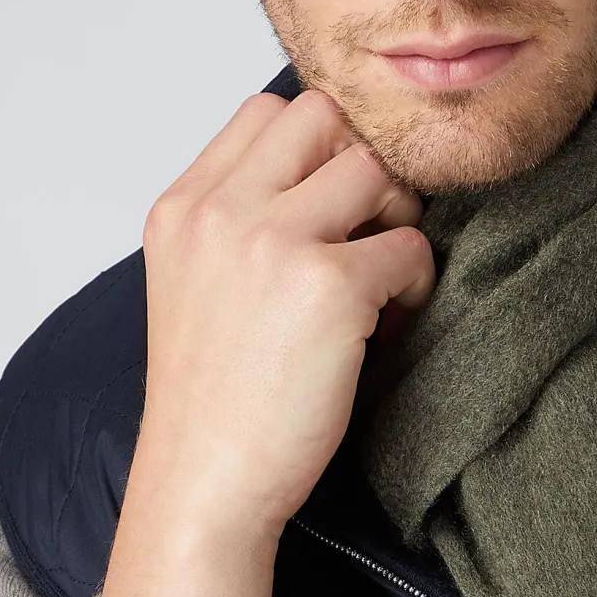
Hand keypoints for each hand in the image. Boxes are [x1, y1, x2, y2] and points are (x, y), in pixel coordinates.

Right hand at [101, 89, 435, 596]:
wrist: (203, 485)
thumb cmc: (212, 401)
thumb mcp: (192, 285)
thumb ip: (237, 222)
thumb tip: (328, 174)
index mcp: (182, 207)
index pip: (267, 110)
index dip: (316, 150)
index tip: (328, 210)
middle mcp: (221, 210)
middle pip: (327, 117)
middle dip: (362, 168)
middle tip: (366, 237)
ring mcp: (274, 241)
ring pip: (377, 171)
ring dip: (396, 222)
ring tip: (379, 286)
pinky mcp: (330, 285)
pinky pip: (410, 248)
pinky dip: (414, 287)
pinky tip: (385, 329)